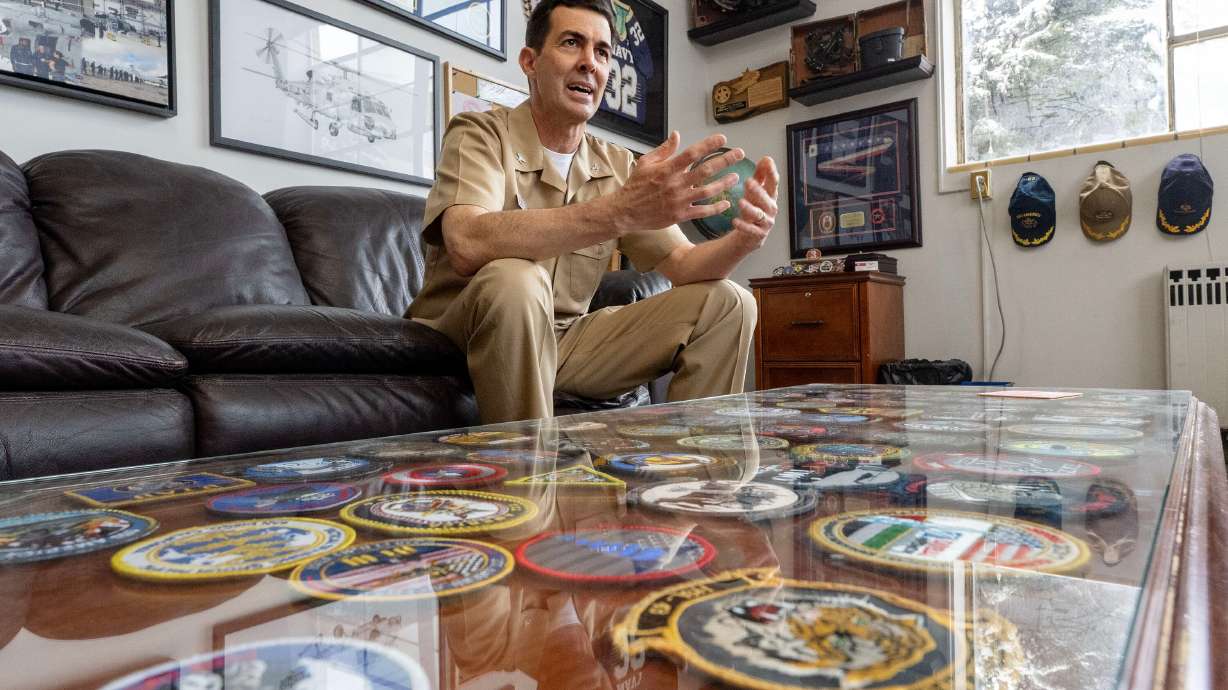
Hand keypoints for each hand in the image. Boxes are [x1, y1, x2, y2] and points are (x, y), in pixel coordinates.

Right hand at [608, 131, 744, 231]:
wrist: (625, 212)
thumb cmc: (635, 186)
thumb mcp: (646, 163)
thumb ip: (664, 150)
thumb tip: (677, 135)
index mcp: (667, 169)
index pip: (692, 153)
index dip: (709, 145)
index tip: (722, 139)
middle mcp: (675, 184)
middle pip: (706, 170)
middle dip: (725, 160)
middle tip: (740, 154)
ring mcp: (679, 200)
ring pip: (708, 191)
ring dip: (724, 184)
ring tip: (736, 177)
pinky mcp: (680, 215)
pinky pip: (702, 211)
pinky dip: (716, 208)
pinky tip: (726, 203)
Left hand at [729, 156, 778, 249]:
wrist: (751, 235)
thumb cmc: (754, 209)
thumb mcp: (756, 191)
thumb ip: (761, 176)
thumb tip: (766, 159)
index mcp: (771, 196)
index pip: (774, 183)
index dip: (771, 172)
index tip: (767, 161)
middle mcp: (770, 209)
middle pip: (767, 199)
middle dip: (759, 190)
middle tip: (748, 182)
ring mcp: (766, 222)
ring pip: (759, 215)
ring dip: (750, 208)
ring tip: (741, 202)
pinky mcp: (758, 234)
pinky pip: (751, 230)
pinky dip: (744, 226)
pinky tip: (735, 221)